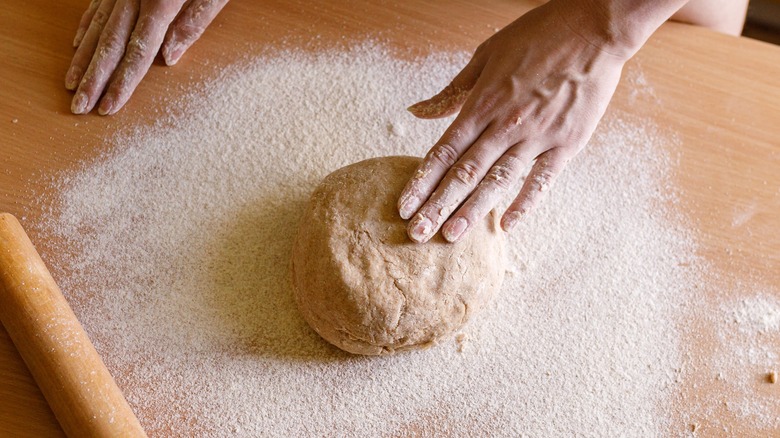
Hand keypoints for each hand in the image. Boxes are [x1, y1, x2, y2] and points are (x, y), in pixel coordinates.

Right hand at [66, 0, 228, 114]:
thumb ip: (194, 23)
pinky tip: (79, 44)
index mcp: (161, 0)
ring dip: (84, 57)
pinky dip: (87, 26)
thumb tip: (169, 58)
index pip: (138, 51)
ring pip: (97, 25)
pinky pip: (97, 5)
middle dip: (94, 77)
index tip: (108, 108)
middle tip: (79, 106)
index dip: (123, 82)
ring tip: (72, 84)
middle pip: (111, 43)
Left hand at [397, 1, 638, 243]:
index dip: (421, 181)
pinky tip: (507, 224)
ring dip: (472, 210)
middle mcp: (506, 125)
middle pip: (464, 173)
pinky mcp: (567, 143)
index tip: (404, 206)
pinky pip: (542, 180)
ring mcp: (537, 136)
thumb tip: (416, 112)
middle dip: (437, 205)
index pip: (444, 151)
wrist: (595, 27)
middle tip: (416, 234)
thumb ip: (452, 92)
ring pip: (498, 181)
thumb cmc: (537, 35)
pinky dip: (524, 203)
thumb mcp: (486, 55)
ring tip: (451, 236)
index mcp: (483, 103)